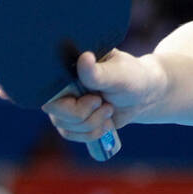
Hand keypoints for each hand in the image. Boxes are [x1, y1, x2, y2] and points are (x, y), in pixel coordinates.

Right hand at [40, 49, 166, 143]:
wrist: (142, 95)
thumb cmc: (131, 77)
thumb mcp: (118, 74)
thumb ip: (99, 72)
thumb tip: (84, 58)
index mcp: (67, 68)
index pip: (50, 94)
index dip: (70, 105)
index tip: (96, 99)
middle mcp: (61, 86)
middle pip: (58, 115)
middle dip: (87, 116)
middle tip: (104, 103)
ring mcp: (64, 104)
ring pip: (66, 128)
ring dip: (93, 125)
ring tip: (108, 109)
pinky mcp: (72, 120)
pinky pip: (74, 135)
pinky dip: (93, 133)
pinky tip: (105, 121)